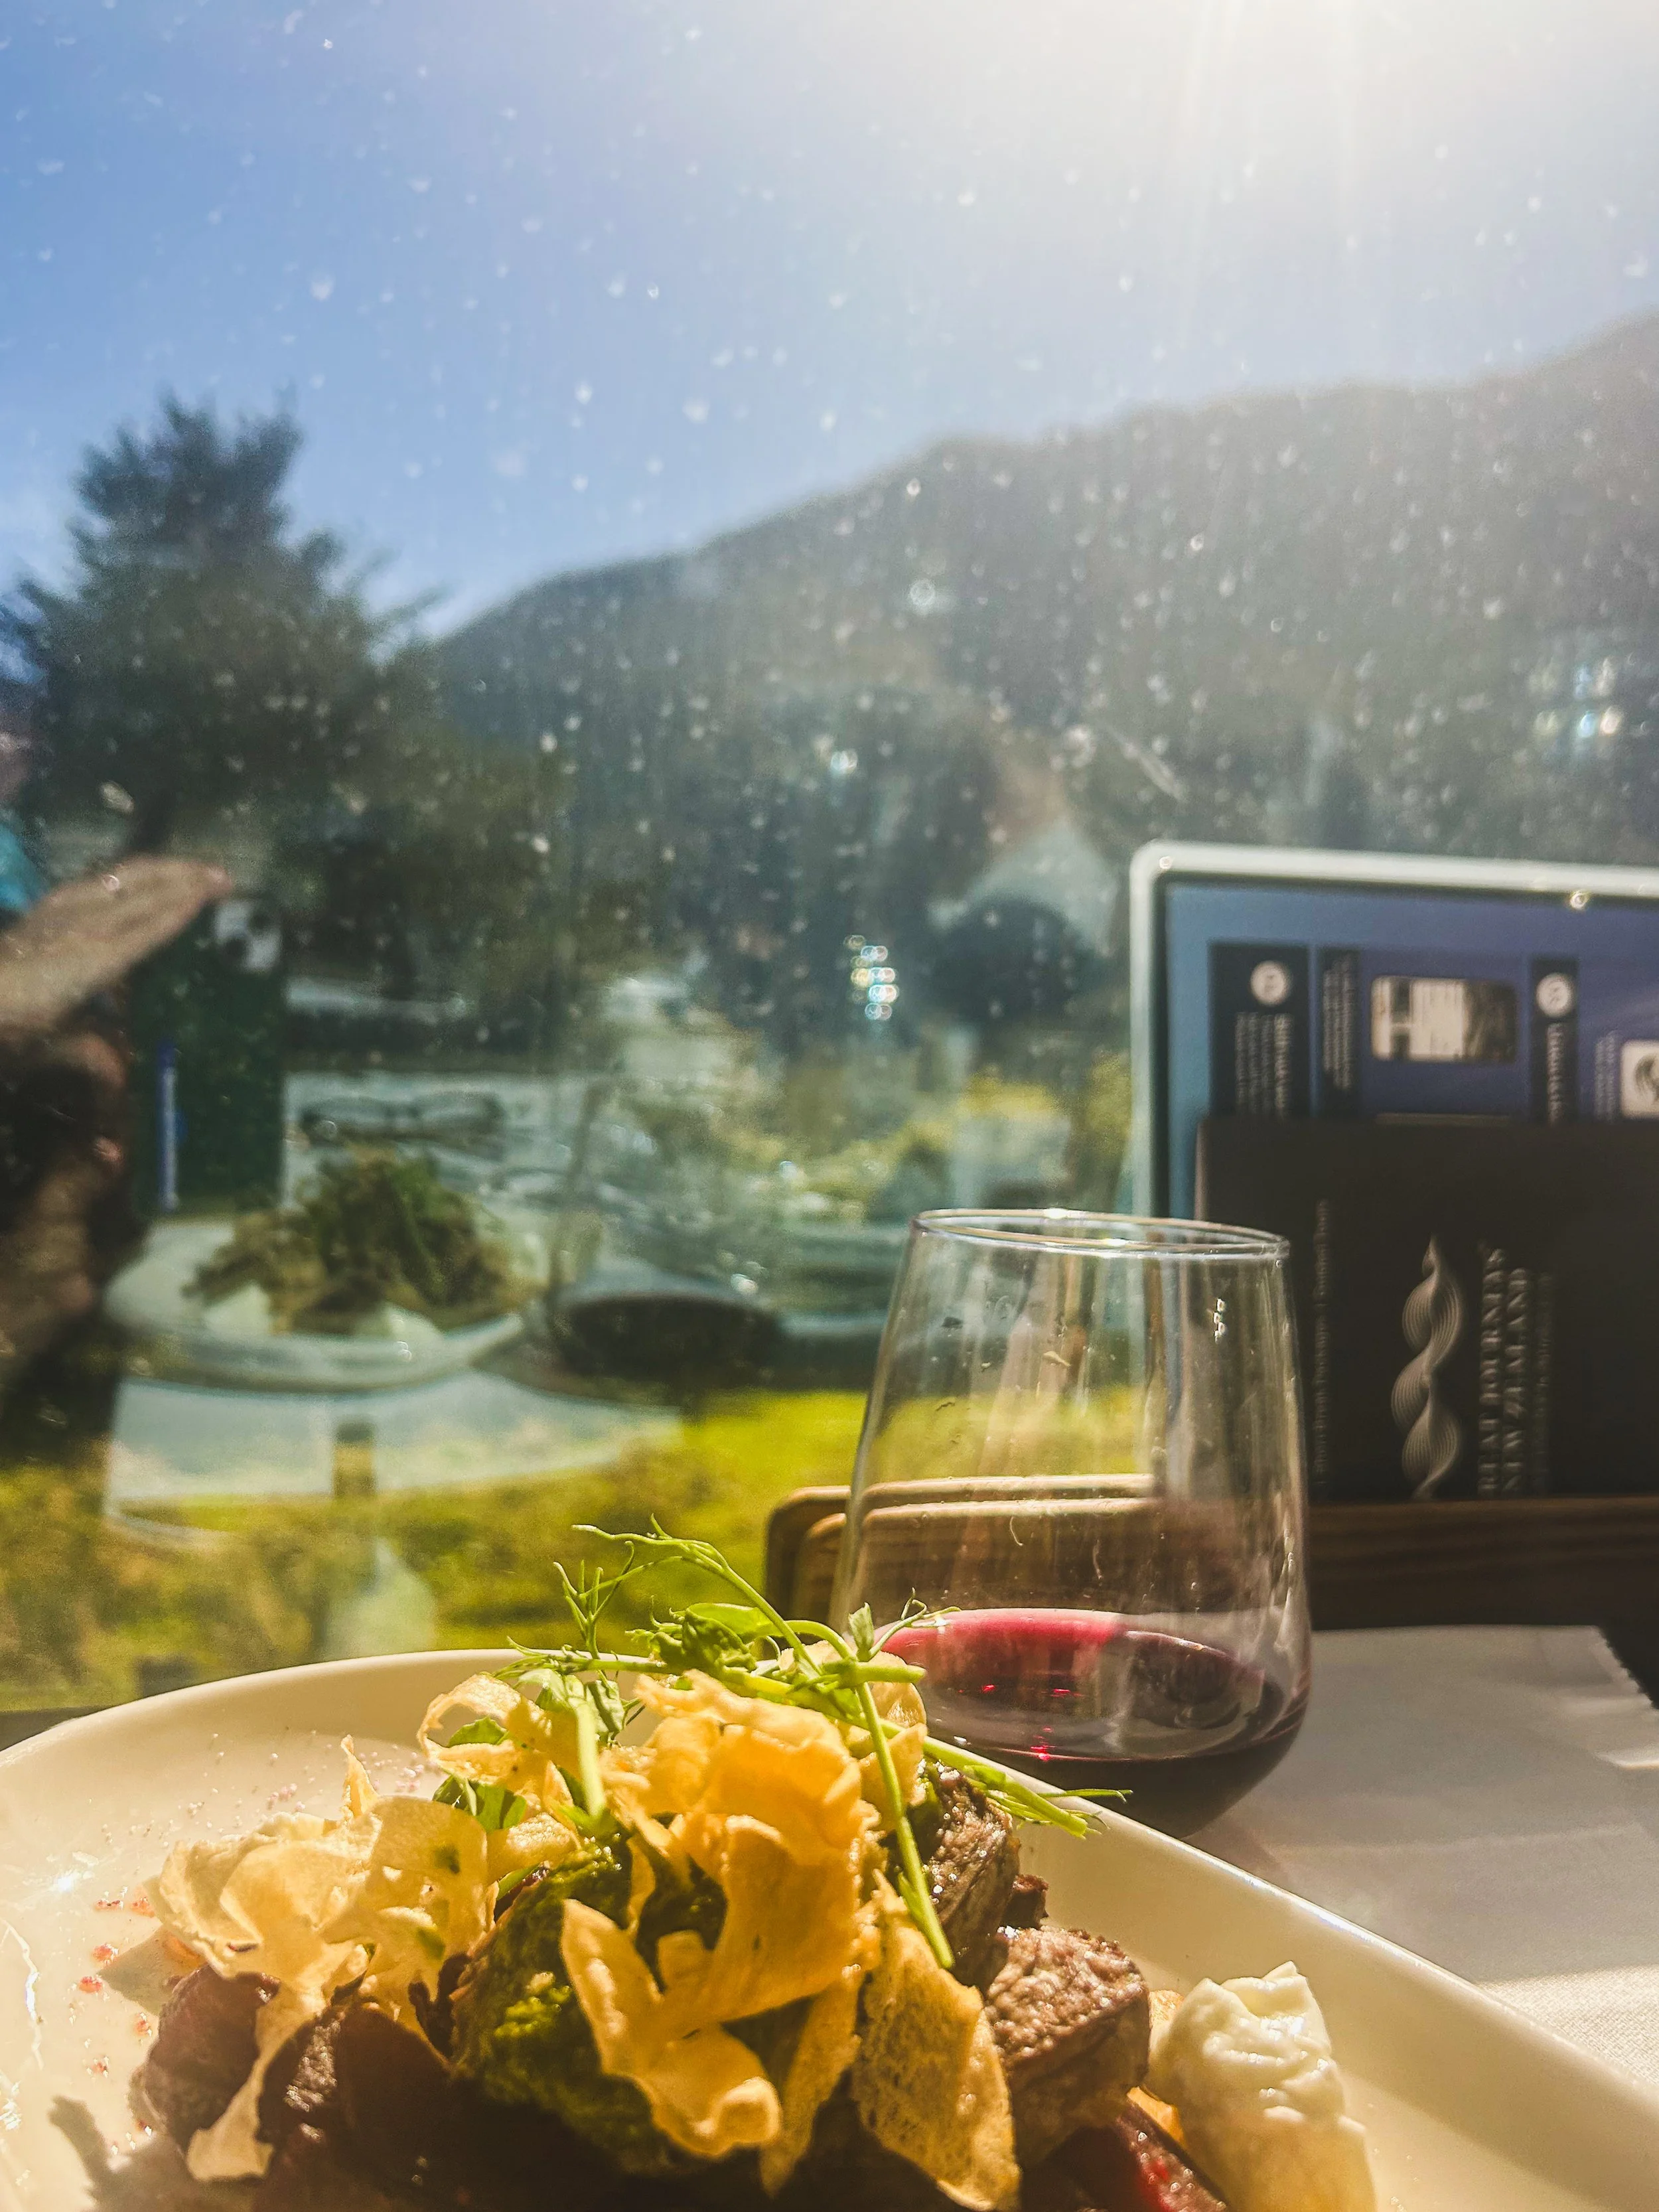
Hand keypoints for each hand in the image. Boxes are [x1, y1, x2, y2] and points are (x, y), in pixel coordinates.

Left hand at [0, 857, 230, 1038]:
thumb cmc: (15, 1017)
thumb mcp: (53, 1041)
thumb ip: (93, 1055)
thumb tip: (120, 1079)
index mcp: (94, 960)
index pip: (149, 928)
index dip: (183, 910)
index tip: (214, 896)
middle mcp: (86, 925)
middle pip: (145, 892)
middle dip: (187, 879)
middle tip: (223, 876)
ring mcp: (69, 907)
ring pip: (125, 875)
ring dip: (165, 867)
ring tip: (196, 866)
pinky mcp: (54, 901)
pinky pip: (100, 878)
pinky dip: (130, 872)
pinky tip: (143, 872)